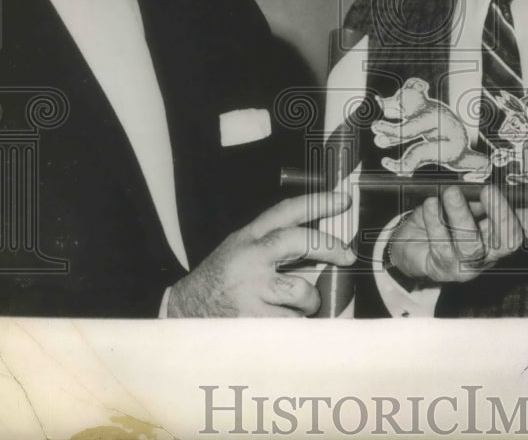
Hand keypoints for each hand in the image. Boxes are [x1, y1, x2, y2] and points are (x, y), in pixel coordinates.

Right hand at [167, 192, 354, 316]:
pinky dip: (294, 326)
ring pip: (303, 290)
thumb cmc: (219, 283)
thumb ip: (272, 245)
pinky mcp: (252, 318)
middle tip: (346, 256)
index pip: (286, 211)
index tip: (342, 200)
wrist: (181, 314)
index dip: (317, 202)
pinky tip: (279, 325)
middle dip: (329, 246)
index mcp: (248, 237)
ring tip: (295, 307)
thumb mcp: (239, 251)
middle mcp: (250, 258)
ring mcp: (251, 288)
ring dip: (308, 302)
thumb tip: (321, 245)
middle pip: (300, 241)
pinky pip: (293, 322)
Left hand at [387, 184, 527, 283]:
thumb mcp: (464, 201)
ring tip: (450, 192)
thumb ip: (479, 195)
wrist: (410, 242)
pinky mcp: (443, 269)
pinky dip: (435, 221)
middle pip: (508, 241)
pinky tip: (430, 205)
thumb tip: (491, 181)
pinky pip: (441, 245)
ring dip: (461, 215)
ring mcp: (468, 264)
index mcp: (500, 231)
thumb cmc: (444, 217)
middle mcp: (490, 252)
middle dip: (501, 214)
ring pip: (472, 245)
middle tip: (488, 189)